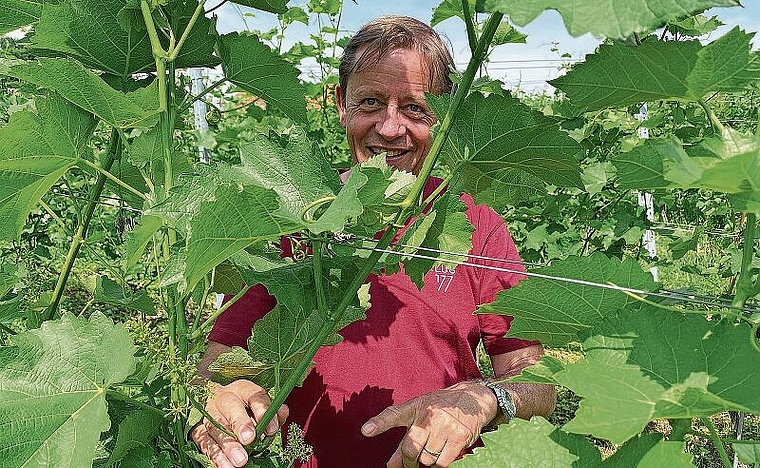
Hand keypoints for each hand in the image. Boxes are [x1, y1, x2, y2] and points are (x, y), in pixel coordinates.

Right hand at [190, 380, 288, 467]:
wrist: (221, 410)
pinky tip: (224, 466)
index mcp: (242, 389)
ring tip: (240, 462)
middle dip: (240, 423)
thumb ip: (272, 411)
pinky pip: (204, 442)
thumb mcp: (261, 407)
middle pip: (230, 407)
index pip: (254, 395)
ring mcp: (208, 414)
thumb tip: (281, 413)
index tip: (270, 430)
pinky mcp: (198, 429)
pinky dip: (215, 456)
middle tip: (249, 440)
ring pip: (215, 427)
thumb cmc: (247, 409)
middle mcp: (223, 398)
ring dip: (227, 446)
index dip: (263, 411)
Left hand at [361, 381, 497, 467]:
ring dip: (426, 461)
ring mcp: (445, 426)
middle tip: (411, 462)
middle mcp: (429, 415)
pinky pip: (442, 462)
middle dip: (409, 461)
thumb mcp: (418, 415)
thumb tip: (391, 465)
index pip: (393, 414)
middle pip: (410, 450)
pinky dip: (439, 463)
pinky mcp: (459, 436)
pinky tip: (441, 453)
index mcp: (415, 407)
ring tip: (431, 450)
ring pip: (426, 459)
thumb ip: (404, 438)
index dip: (379, 423)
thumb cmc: (439, 408)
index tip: (366, 430)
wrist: (471, 399)